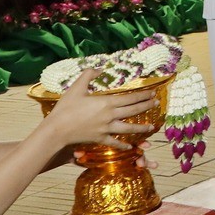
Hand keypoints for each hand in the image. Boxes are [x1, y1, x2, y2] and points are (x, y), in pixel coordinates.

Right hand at [46, 67, 168, 148]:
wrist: (57, 129)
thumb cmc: (66, 107)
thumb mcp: (76, 87)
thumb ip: (88, 75)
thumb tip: (98, 68)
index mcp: (106, 102)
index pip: (130, 98)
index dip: (142, 95)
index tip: (152, 93)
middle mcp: (110, 116)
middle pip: (133, 111)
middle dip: (146, 106)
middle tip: (156, 103)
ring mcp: (106, 129)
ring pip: (129, 129)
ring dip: (141, 127)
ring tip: (151, 127)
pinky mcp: (100, 139)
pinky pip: (115, 143)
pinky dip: (123, 145)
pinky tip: (130, 146)